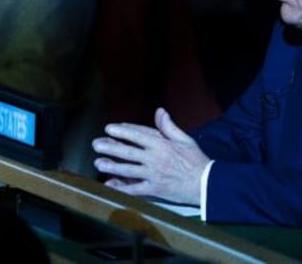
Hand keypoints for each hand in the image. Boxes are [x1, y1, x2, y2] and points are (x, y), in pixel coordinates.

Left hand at [92, 108, 209, 204]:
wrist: (205, 183)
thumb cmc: (196, 160)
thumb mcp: (185, 139)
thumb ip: (169, 126)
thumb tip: (160, 111)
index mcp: (162, 145)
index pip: (138, 135)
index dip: (123, 131)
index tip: (110, 128)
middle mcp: (155, 159)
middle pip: (128, 152)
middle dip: (111, 147)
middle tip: (96, 144)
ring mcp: (153, 175)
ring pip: (128, 170)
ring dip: (111, 166)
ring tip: (98, 163)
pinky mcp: (154, 189)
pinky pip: (134, 189)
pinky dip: (121, 188)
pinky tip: (110, 185)